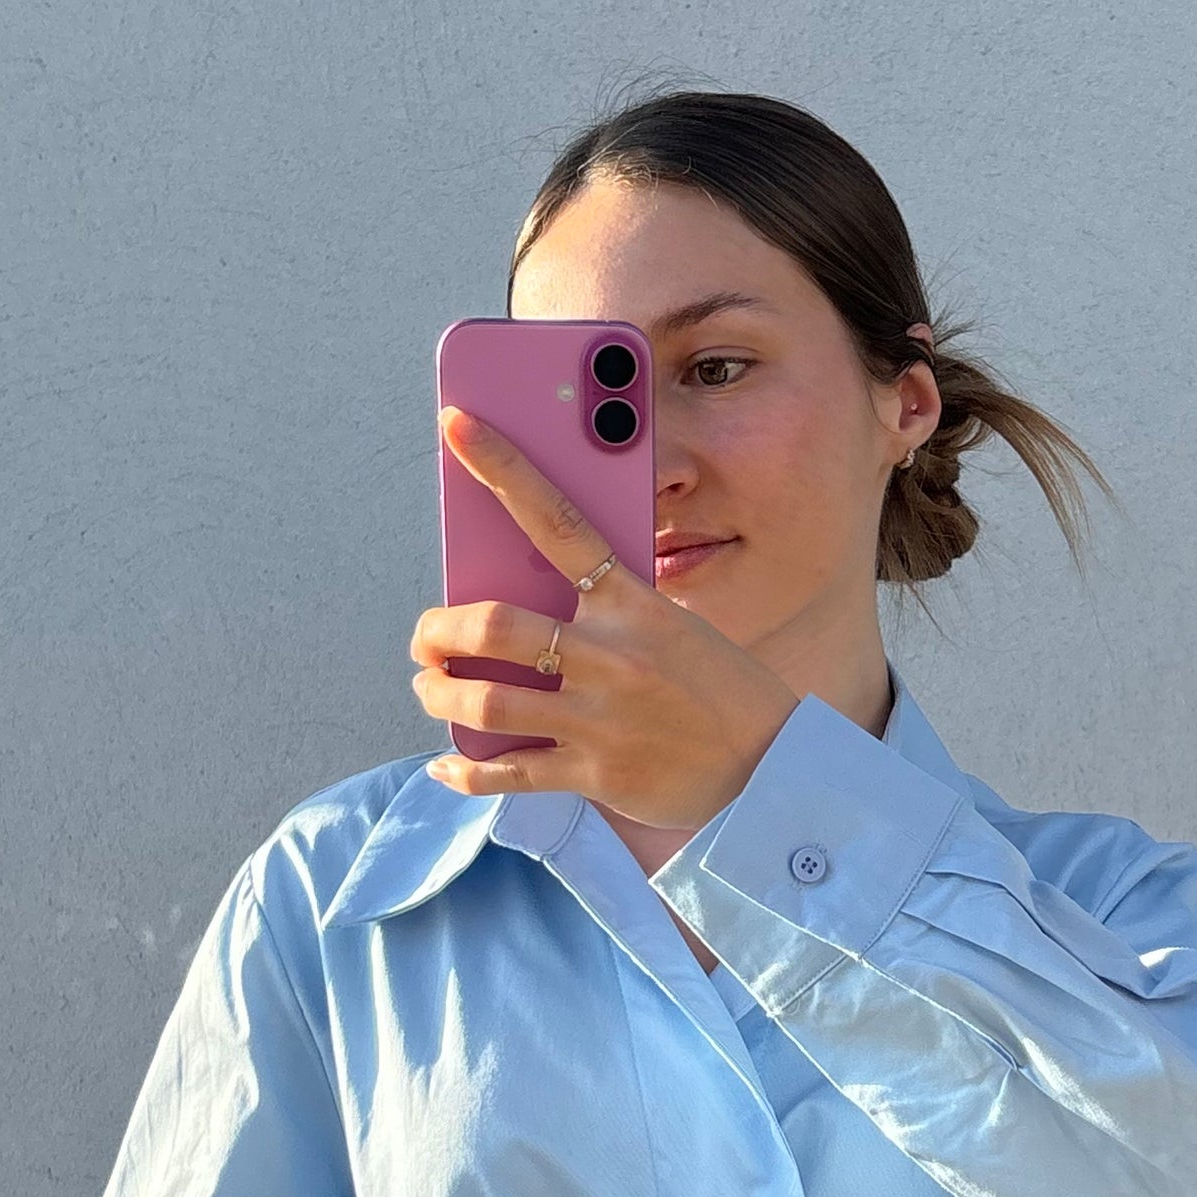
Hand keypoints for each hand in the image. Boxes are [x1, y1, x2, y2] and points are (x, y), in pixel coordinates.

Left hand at [411, 406, 799, 829]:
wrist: (771, 766)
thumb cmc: (717, 690)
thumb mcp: (673, 629)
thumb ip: (610, 613)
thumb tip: (529, 603)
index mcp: (631, 603)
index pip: (557, 520)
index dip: (502, 469)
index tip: (457, 423)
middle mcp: (609, 655)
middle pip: (492, 625)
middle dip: (438, 631)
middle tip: (426, 639)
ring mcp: (598, 717)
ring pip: (486, 700)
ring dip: (440, 693)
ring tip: (431, 688)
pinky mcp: (595, 772)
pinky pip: (509, 770)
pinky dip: (467, 769)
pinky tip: (448, 763)